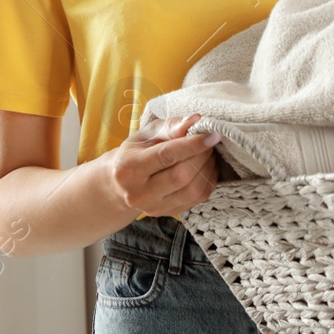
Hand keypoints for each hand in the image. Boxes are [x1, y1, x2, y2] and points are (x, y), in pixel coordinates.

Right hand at [104, 113, 222, 219]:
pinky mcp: (168, 214)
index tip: (213, 134)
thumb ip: (171, 126)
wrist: (121, 184)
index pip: (166, 156)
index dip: (193, 145)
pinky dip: (208, 180)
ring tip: (208, 152)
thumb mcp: (148, 133)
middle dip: (202, 155)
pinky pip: (198, 199)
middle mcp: (139, 193)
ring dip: (208, 168)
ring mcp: (154, 207)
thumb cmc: (136, 152)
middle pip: (182, 176)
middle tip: (209, 140)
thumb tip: (196, 120)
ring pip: (193, 191)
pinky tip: (206, 166)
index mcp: (129, 168)